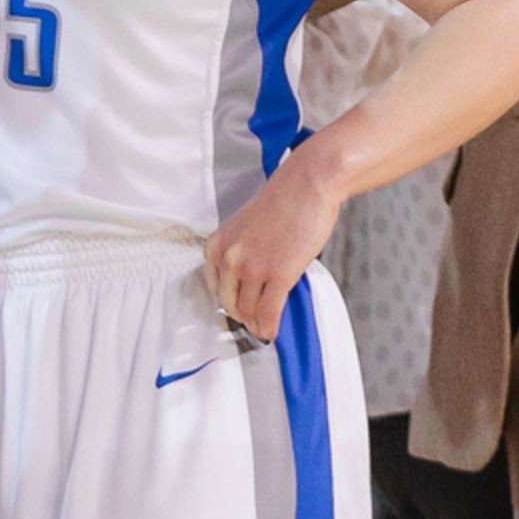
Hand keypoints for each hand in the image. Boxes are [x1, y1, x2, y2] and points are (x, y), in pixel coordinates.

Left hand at [203, 153, 341, 339]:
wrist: (305, 187)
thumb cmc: (282, 202)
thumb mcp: (246, 228)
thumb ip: (242, 253)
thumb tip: (249, 280)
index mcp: (217, 244)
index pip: (213, 285)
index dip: (226, 302)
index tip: (234, 310)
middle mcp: (228, 257)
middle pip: (228, 302)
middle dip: (240, 316)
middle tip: (251, 323)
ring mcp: (252, 268)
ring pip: (248, 310)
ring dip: (256, 325)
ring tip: (263, 329)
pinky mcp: (278, 275)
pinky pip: (269, 311)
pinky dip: (270, 326)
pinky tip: (272, 331)